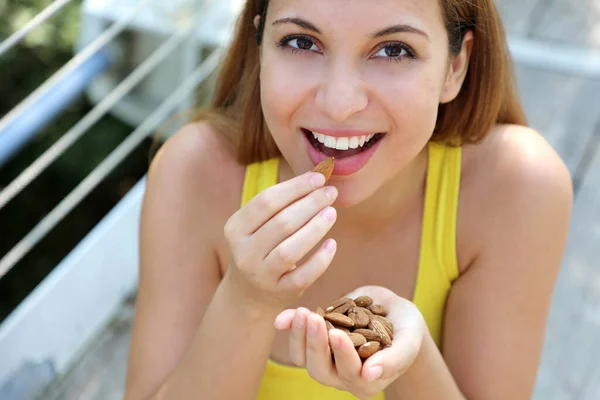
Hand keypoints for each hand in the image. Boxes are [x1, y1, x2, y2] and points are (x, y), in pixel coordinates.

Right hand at [223, 170, 337, 308]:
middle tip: (330, 193)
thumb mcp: (259, 226)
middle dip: (310, 204)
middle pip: (281, 223)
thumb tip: (317, 177)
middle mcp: (244, 252)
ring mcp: (261, 275)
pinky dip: (320, 260)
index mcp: (236, 228)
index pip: (267, 201)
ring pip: (290, 250)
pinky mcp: (280, 292)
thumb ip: (281, 204)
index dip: (295, 187)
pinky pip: (303, 276)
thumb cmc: (261, 248)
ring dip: (315, 228)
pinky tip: (332, 244)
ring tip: (332, 213)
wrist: (249, 293)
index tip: (319, 178)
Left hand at [274, 286, 426, 399]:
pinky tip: (281, 318)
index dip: (341, 355)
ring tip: (303, 312)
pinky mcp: (316, 339)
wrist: (394, 312)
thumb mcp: (408, 341)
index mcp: (366, 381)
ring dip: (299, 336)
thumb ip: (394, 358)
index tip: (337, 333)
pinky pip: (297, 339)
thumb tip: (370, 375)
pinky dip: (289, 327)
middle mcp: (342, 375)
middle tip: (313, 318)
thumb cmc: (407, 330)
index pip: (350, 373)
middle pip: (320, 369)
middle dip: (315, 344)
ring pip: (304, 357)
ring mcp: (326, 358)